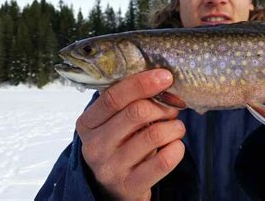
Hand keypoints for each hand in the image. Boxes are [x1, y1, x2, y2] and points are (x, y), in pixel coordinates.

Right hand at [76, 69, 185, 199]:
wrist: (112, 189)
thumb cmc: (118, 145)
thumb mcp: (113, 122)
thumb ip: (129, 102)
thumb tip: (162, 81)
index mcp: (87, 123)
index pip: (113, 97)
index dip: (141, 84)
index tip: (165, 76)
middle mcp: (95, 146)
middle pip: (136, 113)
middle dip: (162, 106)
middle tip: (173, 108)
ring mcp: (111, 168)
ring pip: (154, 135)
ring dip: (174, 127)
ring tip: (176, 128)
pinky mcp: (130, 186)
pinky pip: (163, 161)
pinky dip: (177, 148)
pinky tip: (176, 145)